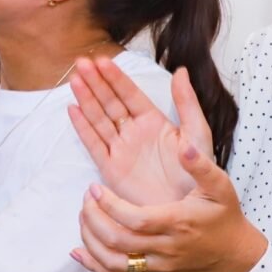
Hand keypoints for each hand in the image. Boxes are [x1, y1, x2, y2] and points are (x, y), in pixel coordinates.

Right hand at [68, 60, 210, 205]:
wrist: (187, 210)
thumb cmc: (197, 174)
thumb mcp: (197, 134)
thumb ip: (188, 103)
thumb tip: (182, 71)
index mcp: (154, 121)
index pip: (130, 94)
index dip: (116, 78)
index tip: (102, 61)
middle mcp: (134, 132)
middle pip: (110, 102)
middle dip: (95, 83)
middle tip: (81, 64)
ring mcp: (121, 149)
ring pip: (99, 119)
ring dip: (86, 99)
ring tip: (75, 80)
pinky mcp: (111, 168)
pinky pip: (93, 144)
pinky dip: (83, 127)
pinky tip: (73, 109)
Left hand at [72, 141, 267, 271]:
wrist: (232, 255)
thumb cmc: (223, 217)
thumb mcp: (220, 186)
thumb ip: (201, 165)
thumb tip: (183, 146)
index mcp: (178, 223)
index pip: (136, 220)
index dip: (110, 206)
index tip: (94, 188)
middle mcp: (165, 248)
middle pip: (119, 242)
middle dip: (94, 220)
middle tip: (86, 199)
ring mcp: (157, 264)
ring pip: (114, 263)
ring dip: (91, 241)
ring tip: (83, 217)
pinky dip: (94, 265)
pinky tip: (78, 251)